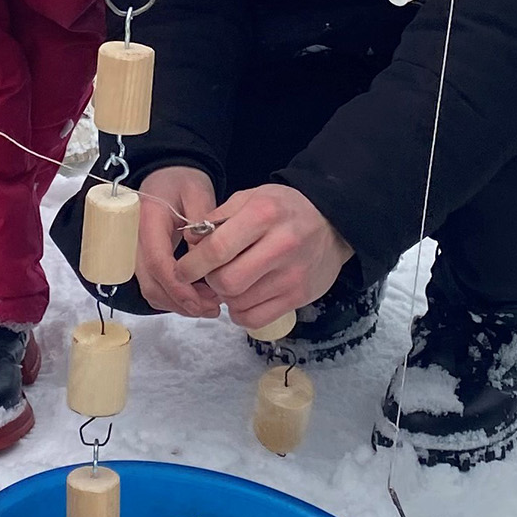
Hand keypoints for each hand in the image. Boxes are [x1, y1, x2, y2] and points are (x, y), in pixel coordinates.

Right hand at [135, 166, 219, 316]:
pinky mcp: (142, 260)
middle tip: (213, 308)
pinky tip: (197, 296)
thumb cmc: (181, 180)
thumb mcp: (198, 192)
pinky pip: (153, 286)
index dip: (179, 288)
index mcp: (147, 220)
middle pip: (151, 284)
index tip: (203, 302)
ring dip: (178, 304)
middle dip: (181, 303)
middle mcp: (134, 240)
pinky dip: (173, 297)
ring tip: (209, 304)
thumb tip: (202, 259)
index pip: (158, 263)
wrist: (165, 174)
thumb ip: (201, 224)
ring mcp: (135, 252)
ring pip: (151, 290)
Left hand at [175, 183, 352, 329]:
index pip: (217, 249)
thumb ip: (218, 217)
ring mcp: (292, 275)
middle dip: (210, 281)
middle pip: (226, 282)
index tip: (182, 270)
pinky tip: (245, 296)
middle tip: (212, 273)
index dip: (191, 265)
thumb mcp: (251, 197)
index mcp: (264, 214)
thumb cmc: (284, 208)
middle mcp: (281, 245)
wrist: (333, 223)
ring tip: (232, 280)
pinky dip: (241, 312)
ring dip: (226, 296)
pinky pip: (255, 318)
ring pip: (238, 303)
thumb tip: (191, 243)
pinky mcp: (299, 296)